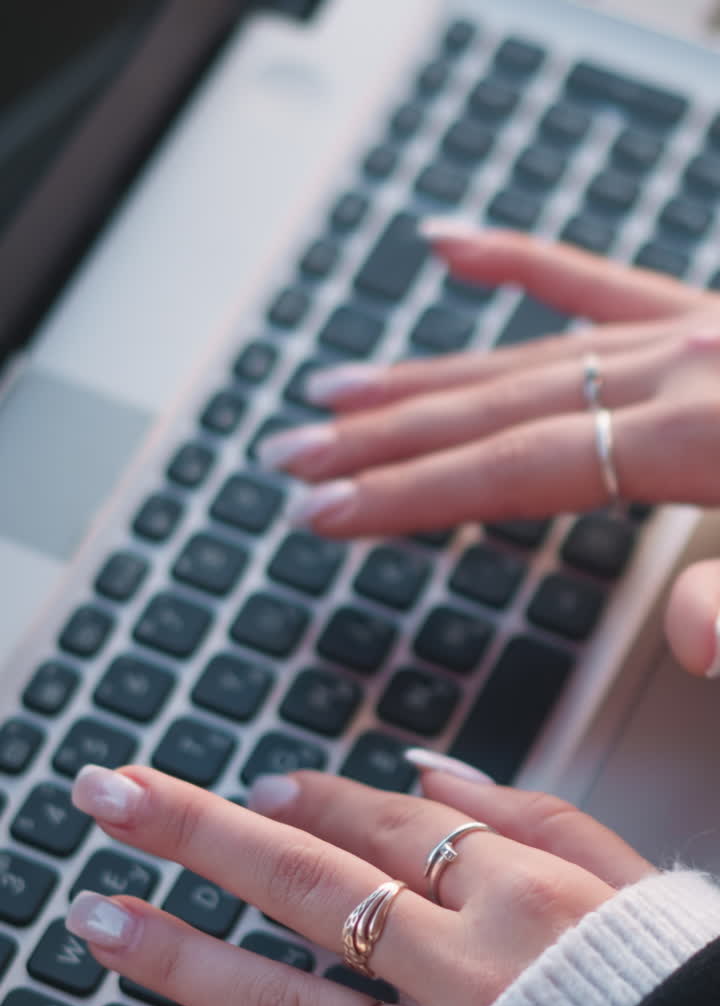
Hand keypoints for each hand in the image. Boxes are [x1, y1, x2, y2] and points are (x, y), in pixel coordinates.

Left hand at [67, 761, 650, 1005]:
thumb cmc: (671, 1001)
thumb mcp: (632, 882)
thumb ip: (536, 816)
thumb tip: (427, 769)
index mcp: (524, 895)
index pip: (384, 826)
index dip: (303, 801)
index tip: (246, 790)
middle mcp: (467, 971)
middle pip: (305, 886)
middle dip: (195, 832)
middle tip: (111, 794)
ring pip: (282, 1002)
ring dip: (179, 956)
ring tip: (97, 918)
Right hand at [257, 227, 719, 677]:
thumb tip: (693, 640)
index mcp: (698, 437)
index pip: (514, 471)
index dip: (408, 494)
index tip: (322, 511)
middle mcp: (675, 368)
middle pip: (493, 411)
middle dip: (380, 438)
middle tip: (292, 454)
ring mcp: (684, 329)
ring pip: (524, 354)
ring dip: (423, 378)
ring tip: (338, 393)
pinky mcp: (701, 309)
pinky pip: (596, 280)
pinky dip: (516, 262)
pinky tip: (447, 246)